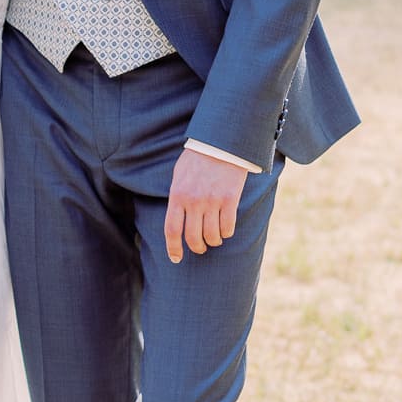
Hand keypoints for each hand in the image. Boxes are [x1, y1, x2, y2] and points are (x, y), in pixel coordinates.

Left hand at [164, 148, 247, 262]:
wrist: (221, 143)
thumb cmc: (197, 158)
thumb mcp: (179, 175)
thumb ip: (177, 196)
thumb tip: (177, 218)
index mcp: (177, 195)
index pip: (172, 229)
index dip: (173, 248)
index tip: (176, 259)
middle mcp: (194, 201)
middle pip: (193, 237)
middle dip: (197, 248)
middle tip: (200, 249)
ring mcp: (212, 201)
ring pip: (212, 235)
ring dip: (213, 242)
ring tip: (214, 239)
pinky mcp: (230, 200)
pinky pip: (228, 227)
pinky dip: (226, 233)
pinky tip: (226, 230)